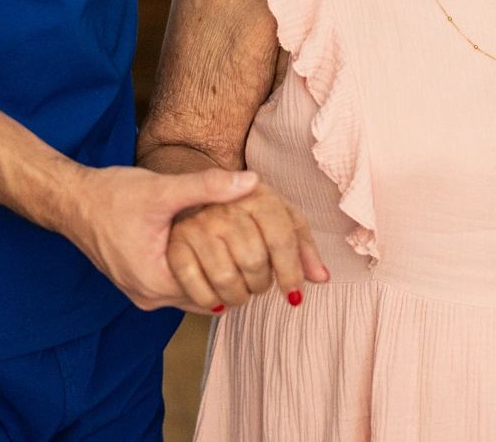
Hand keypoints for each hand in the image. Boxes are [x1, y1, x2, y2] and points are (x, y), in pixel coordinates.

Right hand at [57, 164, 258, 311]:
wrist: (73, 201)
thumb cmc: (113, 196)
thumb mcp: (163, 190)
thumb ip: (208, 186)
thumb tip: (252, 181)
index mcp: (157, 282)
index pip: (217, 290)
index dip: (243, 270)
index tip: (264, 250)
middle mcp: (149, 297)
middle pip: (208, 297)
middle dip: (235, 277)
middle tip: (261, 251)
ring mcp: (142, 293)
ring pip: (195, 294)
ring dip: (217, 276)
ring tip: (242, 249)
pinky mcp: (140, 283)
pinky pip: (180, 287)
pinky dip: (198, 273)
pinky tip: (213, 250)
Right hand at [167, 178, 330, 310]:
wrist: (195, 201)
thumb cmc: (248, 215)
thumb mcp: (280, 220)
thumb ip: (302, 246)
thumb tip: (322, 277)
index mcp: (257, 194)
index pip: (282, 235)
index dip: (291, 270)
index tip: (294, 295)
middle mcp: (224, 206)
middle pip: (254, 260)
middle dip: (262, 284)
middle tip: (259, 284)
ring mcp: (196, 225)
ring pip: (226, 278)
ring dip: (239, 297)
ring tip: (241, 292)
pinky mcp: (173, 245)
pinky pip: (196, 287)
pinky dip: (211, 302)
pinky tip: (218, 301)